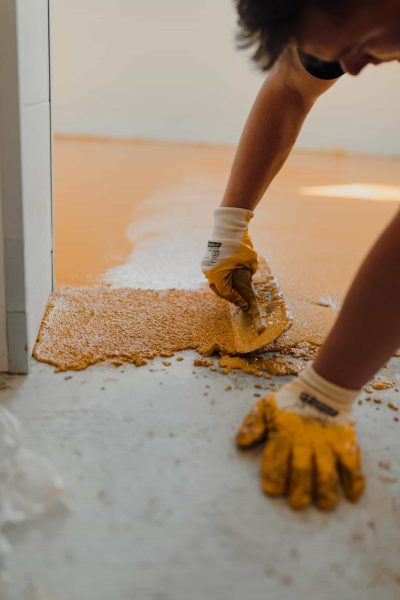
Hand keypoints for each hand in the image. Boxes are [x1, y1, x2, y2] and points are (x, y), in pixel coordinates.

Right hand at [201, 207, 257, 308]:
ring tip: (236, 291)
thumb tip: (250, 276)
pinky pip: (215, 274)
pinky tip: (231, 279)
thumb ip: (250, 272)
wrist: (228, 226)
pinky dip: (222, 278)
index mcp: (218, 275)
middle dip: (230, 296)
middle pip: (219, 290)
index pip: (227, 294)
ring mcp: (207, 266)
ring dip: (225, 287)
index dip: (237, 300)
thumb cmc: (239, 244)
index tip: (245, 304)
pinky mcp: (208, 260)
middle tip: (240, 300)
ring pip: (216, 282)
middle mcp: (209, 272)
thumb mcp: (250, 260)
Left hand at [236, 372, 364, 509]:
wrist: (321, 388)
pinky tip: (352, 496)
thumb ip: (253, 424)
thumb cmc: (288, 403)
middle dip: (300, 487)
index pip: (276, 457)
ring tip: (324, 505)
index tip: (272, 490)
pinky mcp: (344, 444)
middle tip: (297, 503)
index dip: (274, 474)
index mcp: (283, 434)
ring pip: (327, 469)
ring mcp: (327, 443)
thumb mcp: (265, 407)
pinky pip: (351, 463)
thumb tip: (241, 442)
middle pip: (302, 468)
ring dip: (326, 489)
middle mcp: (305, 441)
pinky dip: (354, 480)